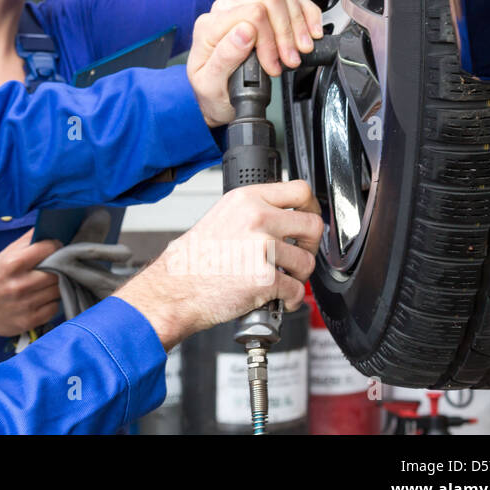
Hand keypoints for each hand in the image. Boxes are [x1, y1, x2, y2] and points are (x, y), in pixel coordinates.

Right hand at [0, 229, 62, 337]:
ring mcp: (26, 305)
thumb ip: (25, 242)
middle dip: (57, 267)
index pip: (47, 249)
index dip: (54, 246)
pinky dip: (51, 301)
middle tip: (53, 266)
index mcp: (12, 264)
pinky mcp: (29, 321)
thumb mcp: (2, 255)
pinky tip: (41, 298)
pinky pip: (54, 307)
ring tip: (46, 283)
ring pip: (58, 289)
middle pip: (57, 271)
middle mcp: (20, 285)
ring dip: (55, 285)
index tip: (54, 248)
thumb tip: (46, 229)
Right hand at [114, 180, 322, 349]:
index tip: (309, 218)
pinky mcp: (264, 277)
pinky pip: (297, 290)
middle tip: (297, 256)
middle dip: (310, 246)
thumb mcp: (222, 216)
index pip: (299, 190)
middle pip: (313, 225)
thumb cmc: (195, 259)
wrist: (176, 288)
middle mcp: (256, 218)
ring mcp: (261, 247)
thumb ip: (254, 211)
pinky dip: (291, 299)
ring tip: (281, 280)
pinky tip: (278, 298)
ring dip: (299, 276)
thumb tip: (287, 216)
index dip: (311, 207)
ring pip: (307, 262)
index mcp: (246, 200)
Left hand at [188, 0, 323, 124]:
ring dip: (298, 22)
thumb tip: (245, 31)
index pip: (252, 13)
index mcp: (209, 25)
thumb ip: (224, 57)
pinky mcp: (261, 7)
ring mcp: (243, 4)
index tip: (274, 65)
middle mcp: (225, 10)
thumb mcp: (210, 85)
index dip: (271, 40)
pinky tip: (309, 33)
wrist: (216, 96)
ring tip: (300, 49)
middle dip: (287, 30)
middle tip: (291, 59)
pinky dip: (306, 13)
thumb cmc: (212, 92)